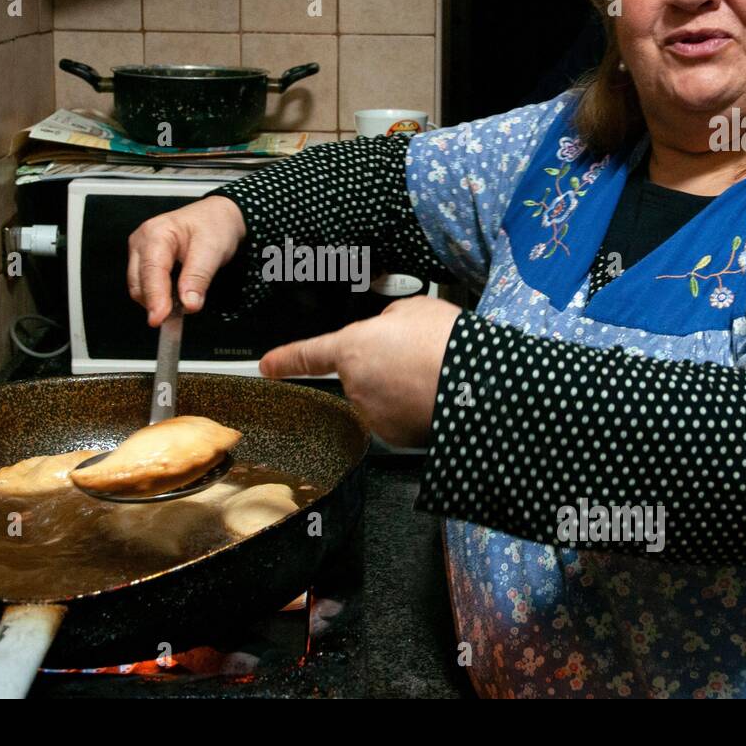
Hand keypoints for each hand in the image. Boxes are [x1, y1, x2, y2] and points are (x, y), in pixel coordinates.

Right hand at [127, 196, 246, 326]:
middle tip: (182, 313)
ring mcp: (140, 252)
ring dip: (159, 301)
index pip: (151, 271)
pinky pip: (145, 286)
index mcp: (156, 233)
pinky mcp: (144, 262)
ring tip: (185, 299)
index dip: (154, 297)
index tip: (159, 318)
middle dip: (157, 302)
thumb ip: (198, 276)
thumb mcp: (213, 249)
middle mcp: (142, 241)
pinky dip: (160, 297)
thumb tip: (188, 303)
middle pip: (139, 283)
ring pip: (140, 288)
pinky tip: (177, 296)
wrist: (216, 217)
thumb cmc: (213, 226)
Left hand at [259, 296, 462, 446]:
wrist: (477, 384)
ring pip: (382, 396)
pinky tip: (435, 394)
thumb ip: (388, 318)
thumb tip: (388, 328)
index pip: (307, 355)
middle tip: (416, 354)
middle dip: (381, 365)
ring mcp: (375, 415)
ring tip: (431, 373)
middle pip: (361, 374)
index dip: (285, 360)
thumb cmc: (447, 343)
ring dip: (399, 387)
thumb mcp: (413, 309)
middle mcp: (356, 386)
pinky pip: (399, 417)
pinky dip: (413, 408)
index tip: (267, 366)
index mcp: (351, 348)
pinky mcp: (397, 436)